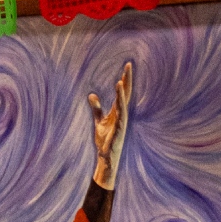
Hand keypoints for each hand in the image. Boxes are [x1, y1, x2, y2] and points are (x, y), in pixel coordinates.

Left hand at [88, 62, 132, 190]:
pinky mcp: (120, 128)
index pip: (122, 92)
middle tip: (128, 65)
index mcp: (117, 111)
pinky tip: (119, 94)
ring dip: (123, 90)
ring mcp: (122, 120)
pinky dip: (120, 103)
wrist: (106, 157)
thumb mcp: (99, 121)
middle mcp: (122, 114)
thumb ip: (97, 108)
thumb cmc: (105, 140)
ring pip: (123, 102)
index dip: (124, 80)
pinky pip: (121, 113)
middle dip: (127, 79)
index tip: (126, 67)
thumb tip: (91, 95)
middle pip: (125, 93)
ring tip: (122, 78)